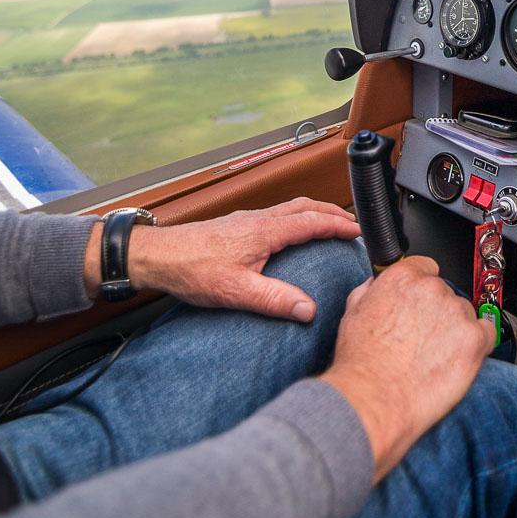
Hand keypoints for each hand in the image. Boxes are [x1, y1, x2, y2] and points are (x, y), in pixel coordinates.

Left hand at [84, 199, 360, 321]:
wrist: (159, 256)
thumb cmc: (194, 270)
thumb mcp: (237, 291)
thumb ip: (276, 300)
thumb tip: (310, 310)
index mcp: (266, 230)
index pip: (312, 222)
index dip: (338, 225)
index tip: (358, 231)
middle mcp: (260, 219)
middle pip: (305, 207)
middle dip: (331, 213)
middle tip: (351, 223)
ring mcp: (247, 220)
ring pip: (290, 208)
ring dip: (313, 212)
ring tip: (327, 224)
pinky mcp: (236, 226)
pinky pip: (276, 214)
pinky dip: (295, 217)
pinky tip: (288, 234)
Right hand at [320, 255, 495, 481]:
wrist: (375, 399)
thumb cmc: (362, 363)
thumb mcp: (353, 312)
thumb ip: (371, 289)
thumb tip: (377, 283)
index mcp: (403, 277)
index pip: (426, 268)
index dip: (422, 290)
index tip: (420, 306)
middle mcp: (432, 288)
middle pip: (445, 293)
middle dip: (437, 314)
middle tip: (422, 340)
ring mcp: (456, 312)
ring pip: (465, 314)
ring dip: (455, 330)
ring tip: (434, 358)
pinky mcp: (475, 339)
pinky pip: (488, 333)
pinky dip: (479, 344)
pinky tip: (462, 358)